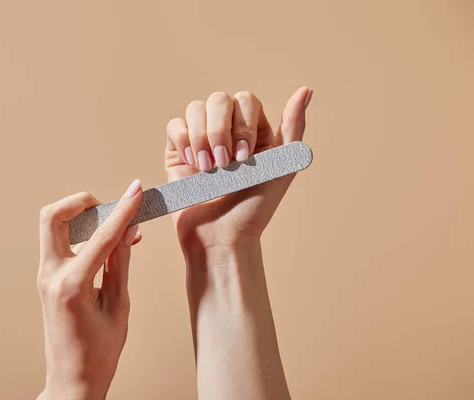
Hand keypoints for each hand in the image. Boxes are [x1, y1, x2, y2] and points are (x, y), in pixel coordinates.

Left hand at [36, 180, 142, 399]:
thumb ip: (121, 262)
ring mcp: (45, 276)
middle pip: (53, 216)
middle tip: (110, 207)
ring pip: (53, 226)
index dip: (123, 210)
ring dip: (82, 217)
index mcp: (71, 285)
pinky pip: (61, 243)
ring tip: (117, 229)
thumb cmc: (98, 352)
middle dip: (82, 202)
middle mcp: (51, 275)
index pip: (101, 236)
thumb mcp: (119, 306)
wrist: (72, 380)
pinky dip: (83, 235)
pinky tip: (109, 244)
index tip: (137, 192)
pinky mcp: (48, 279)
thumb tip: (128, 229)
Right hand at [165, 87, 312, 251]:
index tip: (245, 159)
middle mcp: (227, 131)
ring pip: (195, 108)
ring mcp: (201, 139)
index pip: (245, 100)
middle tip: (223, 165)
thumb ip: (294, 126)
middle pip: (219, 99)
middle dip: (220, 131)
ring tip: (208, 170)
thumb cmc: (253, 208)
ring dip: (201, 138)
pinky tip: (192, 165)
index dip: (243, 125)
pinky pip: (175, 126)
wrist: (220, 237)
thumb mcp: (282, 166)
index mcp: (253, 131)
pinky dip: (183, 142)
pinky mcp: (178, 151)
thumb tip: (306, 89)